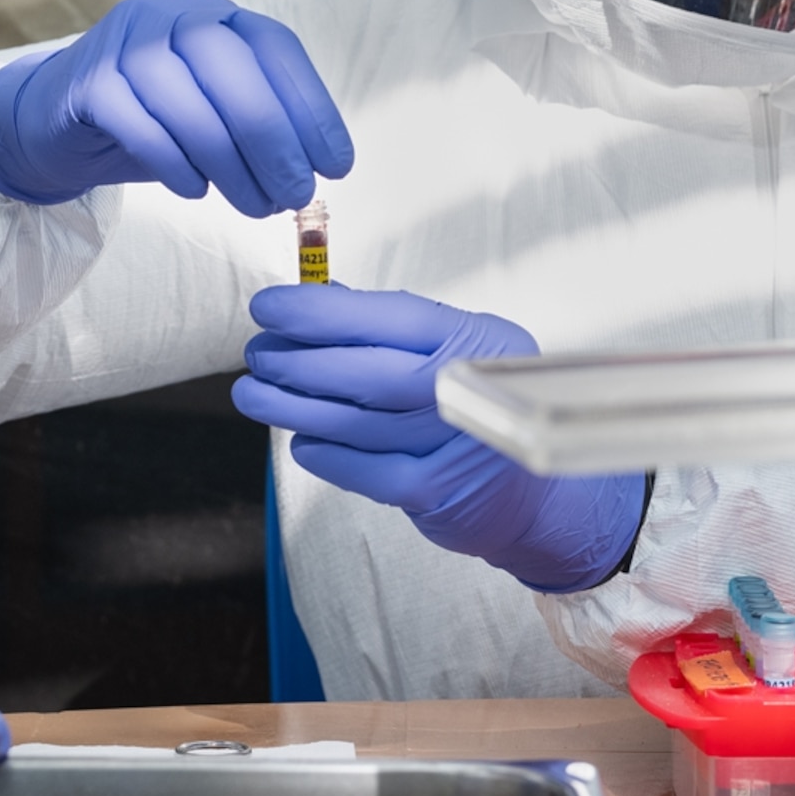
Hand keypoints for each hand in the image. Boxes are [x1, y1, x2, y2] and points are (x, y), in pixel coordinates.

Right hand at [0, 0, 352, 216]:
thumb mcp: (213, 114)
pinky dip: (174, 162)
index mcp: (213, 13)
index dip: (311, 105)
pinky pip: (138, 123)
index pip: (274, 46)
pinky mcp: (87, 82)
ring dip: (228, 161)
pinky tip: (195, 191)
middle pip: (229, 63)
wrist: (56, 122)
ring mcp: (122, 43)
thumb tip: (314, 171)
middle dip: (271, 134)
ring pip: (185, 96)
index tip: (336, 165)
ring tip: (253, 206)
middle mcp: (168, 14)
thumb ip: (258, 126)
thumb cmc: (153, 120)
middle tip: (295, 193)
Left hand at [230, 284, 647, 593]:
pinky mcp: (440, 496)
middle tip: (258, 354)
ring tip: (254, 394)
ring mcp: (457, 447)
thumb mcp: (458, 351)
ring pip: (360, 423)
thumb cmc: (482, 408)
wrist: (541, 497)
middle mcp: (472, 391)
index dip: (323, 311)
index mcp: (478, 341)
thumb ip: (393, 329)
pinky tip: (300, 438)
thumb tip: (315, 298)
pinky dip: (326, 454)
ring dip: (295, 406)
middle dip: (301, 361)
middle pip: (372, 373)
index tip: (269, 307)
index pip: (393, 317)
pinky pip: (366, 472)